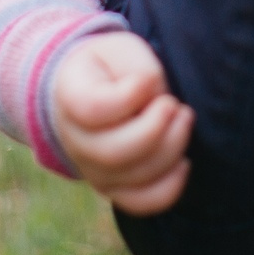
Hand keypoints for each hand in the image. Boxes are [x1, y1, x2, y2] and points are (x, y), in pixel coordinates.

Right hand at [48, 31, 193, 214]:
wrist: (95, 92)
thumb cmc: (114, 68)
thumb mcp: (124, 51)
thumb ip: (139, 70)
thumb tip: (154, 98)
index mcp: (70, 97)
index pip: (93, 109)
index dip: (128, 97)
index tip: (148, 80)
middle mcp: (74, 141)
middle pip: (113, 152)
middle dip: (156, 129)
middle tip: (175, 105)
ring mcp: (92, 170)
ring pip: (132, 176)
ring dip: (170, 150)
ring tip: (182, 120)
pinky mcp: (114, 189)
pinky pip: (140, 202)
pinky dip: (169, 187)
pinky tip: (183, 162)